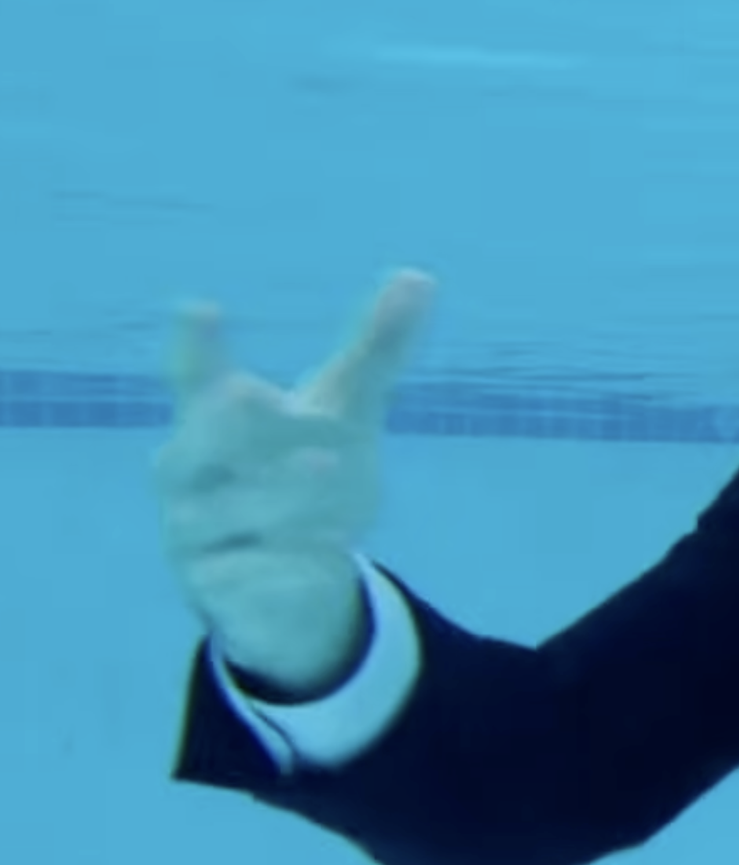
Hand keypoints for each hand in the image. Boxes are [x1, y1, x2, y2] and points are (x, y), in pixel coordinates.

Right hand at [154, 270, 435, 695]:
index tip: (199, 307)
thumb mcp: (348, 415)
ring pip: (218, 513)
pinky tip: (329, 552)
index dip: (195, 346)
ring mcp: (196, 534)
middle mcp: (192, 475)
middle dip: (219, 423)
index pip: (194, 379)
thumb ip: (377, 351)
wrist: (299, 584)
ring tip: (329, 466)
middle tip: (252, 390)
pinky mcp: (217, 588)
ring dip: (272, 492)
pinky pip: (244, 577)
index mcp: (217, 423)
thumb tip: (421, 276)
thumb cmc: (310, 478)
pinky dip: (284, 562)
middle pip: (190, 446)